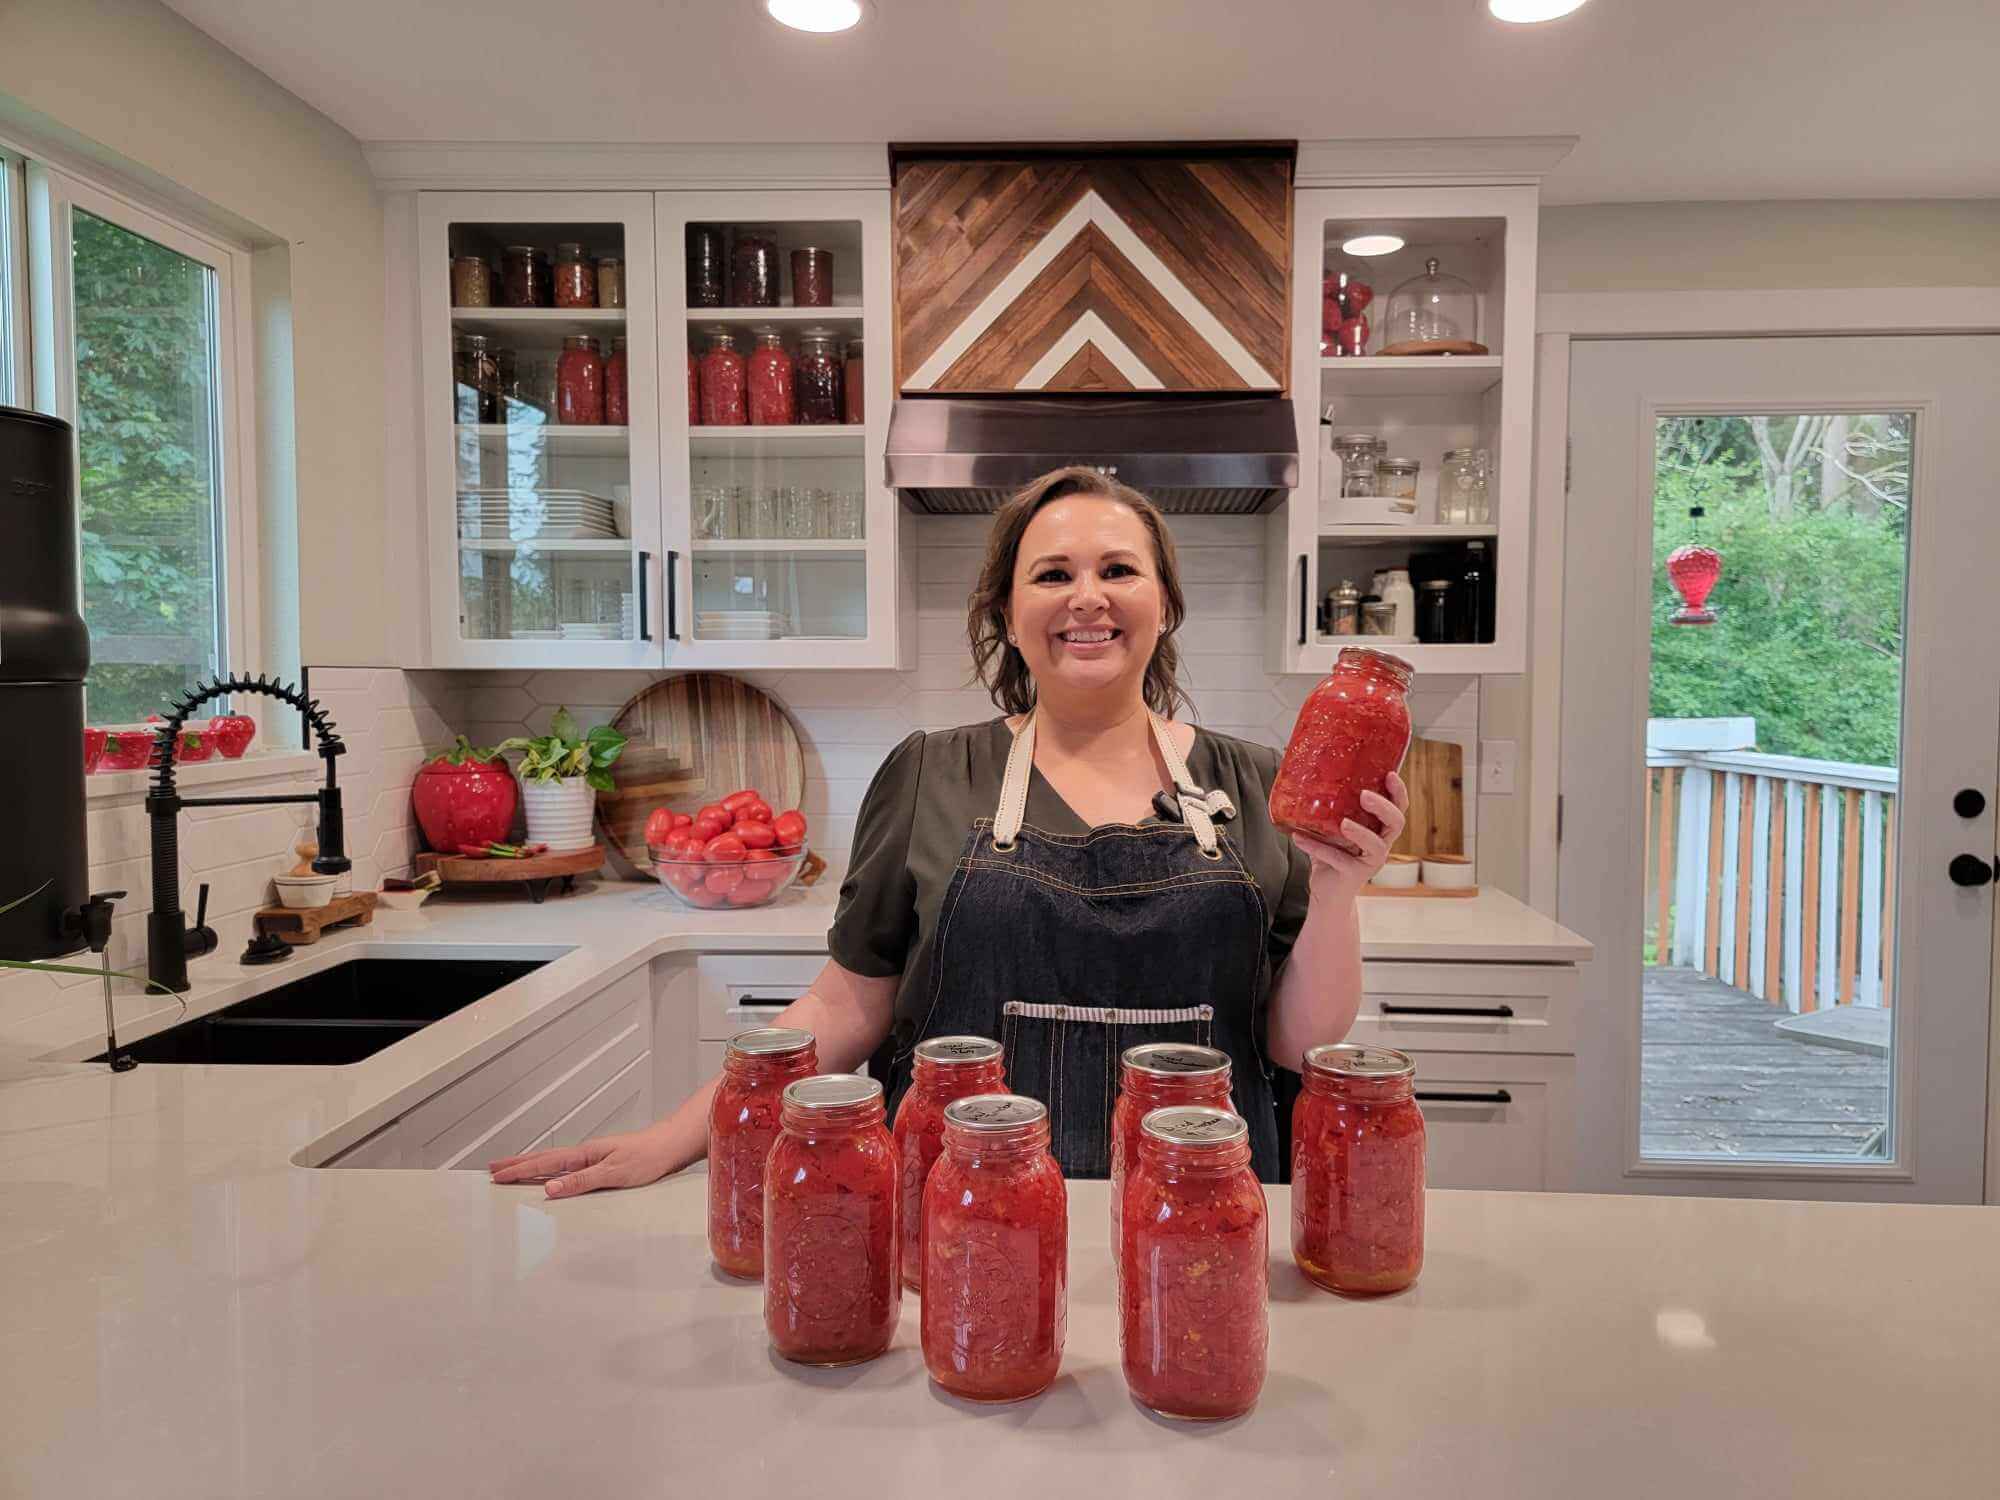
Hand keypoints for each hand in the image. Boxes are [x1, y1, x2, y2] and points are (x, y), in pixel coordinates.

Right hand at [489, 1127, 683, 1198]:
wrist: (670, 1147)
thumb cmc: (648, 1157)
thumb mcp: (613, 1173)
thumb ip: (581, 1181)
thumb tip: (550, 1188)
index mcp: (584, 1154)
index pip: (544, 1163)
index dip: (519, 1170)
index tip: (496, 1175)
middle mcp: (585, 1154)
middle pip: (543, 1159)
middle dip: (517, 1164)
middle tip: (493, 1168)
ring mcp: (592, 1159)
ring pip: (554, 1163)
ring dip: (531, 1167)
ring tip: (513, 1170)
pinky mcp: (602, 1165)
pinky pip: (568, 1169)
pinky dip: (551, 1172)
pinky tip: (550, 1178)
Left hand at [1290, 772, 1409, 897]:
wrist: (1328, 895)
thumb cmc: (1332, 858)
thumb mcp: (1330, 831)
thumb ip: (1325, 811)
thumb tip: (1303, 780)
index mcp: (1379, 831)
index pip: (1398, 808)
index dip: (1398, 792)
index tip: (1389, 774)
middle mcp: (1380, 845)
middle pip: (1396, 823)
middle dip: (1384, 807)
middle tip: (1365, 795)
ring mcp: (1370, 862)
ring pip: (1377, 845)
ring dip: (1361, 832)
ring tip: (1343, 823)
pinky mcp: (1354, 875)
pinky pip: (1340, 859)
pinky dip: (1318, 848)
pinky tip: (1299, 838)